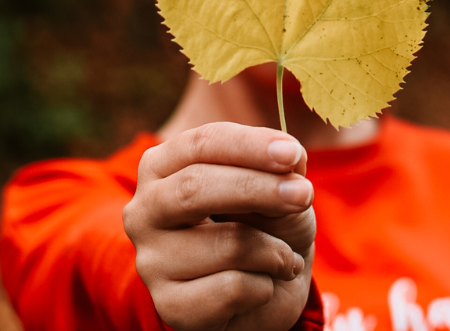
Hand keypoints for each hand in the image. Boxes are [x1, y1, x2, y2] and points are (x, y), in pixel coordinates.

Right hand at [122, 122, 315, 330]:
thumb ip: (280, 171)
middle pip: (195, 187)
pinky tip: (263, 285)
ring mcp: (152, 260)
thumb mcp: (277, 189)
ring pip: (226, 244)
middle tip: (304, 194)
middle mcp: (145, 210)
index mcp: (162, 166)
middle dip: (257, 188)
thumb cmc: (263, 225)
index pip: (201, 144)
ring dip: (274, 250)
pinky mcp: (170, 305)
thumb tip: (290, 161)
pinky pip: (232, 288)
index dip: (249, 146)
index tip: (292, 153)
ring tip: (284, 256)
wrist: (263, 291)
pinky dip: (265, 285)